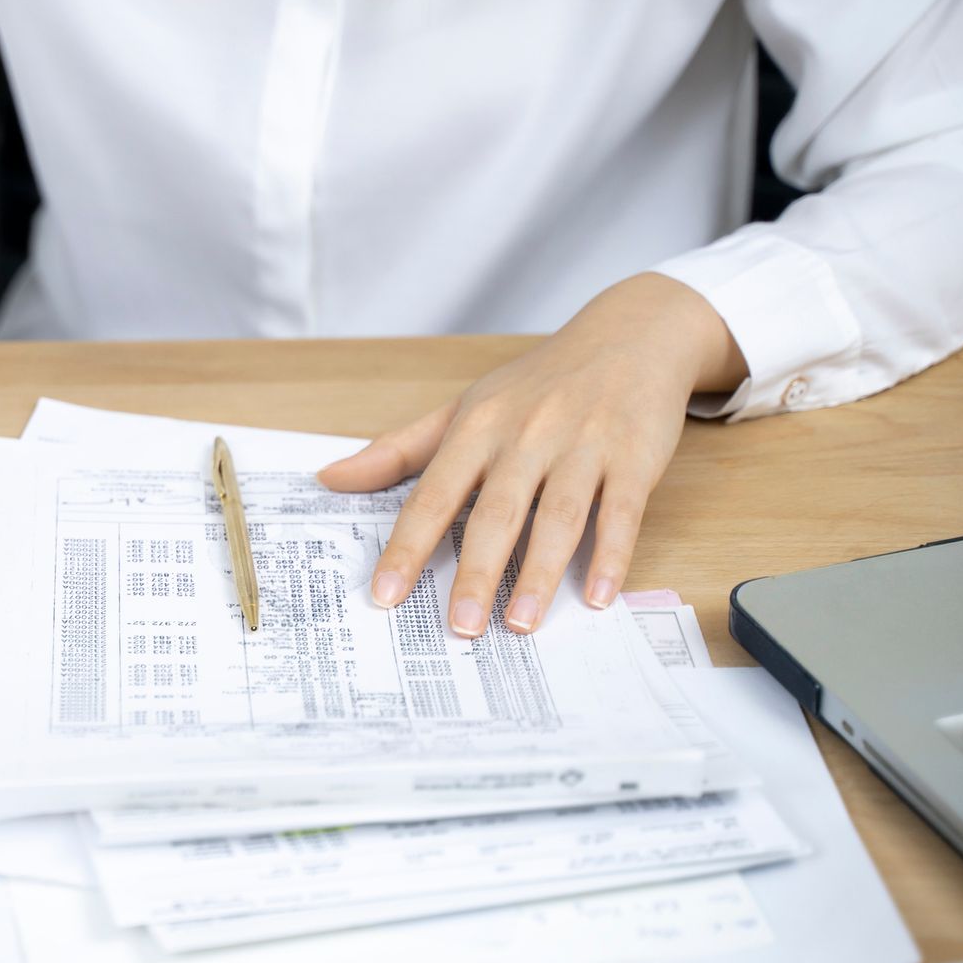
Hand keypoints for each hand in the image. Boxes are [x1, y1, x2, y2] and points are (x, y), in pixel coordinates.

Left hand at [318, 273, 745, 636]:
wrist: (631, 335)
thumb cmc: (537, 384)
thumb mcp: (463, 407)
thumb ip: (398, 450)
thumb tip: (329, 478)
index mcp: (477, 429)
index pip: (433, 496)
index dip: (407, 548)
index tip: (386, 595)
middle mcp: (527, 437)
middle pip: (496, 513)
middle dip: (475, 573)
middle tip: (459, 628)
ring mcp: (583, 446)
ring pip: (559, 516)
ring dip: (539, 574)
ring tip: (520, 624)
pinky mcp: (634, 457)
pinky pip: (621, 512)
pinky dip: (611, 556)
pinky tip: (597, 596)